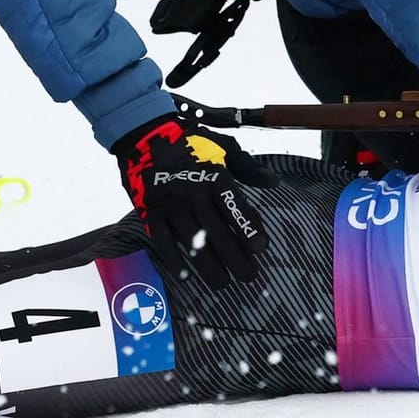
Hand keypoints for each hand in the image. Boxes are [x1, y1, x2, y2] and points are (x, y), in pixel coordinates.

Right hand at [113, 115, 271, 289]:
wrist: (144, 134)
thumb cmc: (190, 142)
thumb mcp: (224, 147)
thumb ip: (249, 167)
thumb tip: (274, 183)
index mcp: (216, 177)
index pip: (236, 208)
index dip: (249, 229)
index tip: (261, 248)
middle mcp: (194, 192)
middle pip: (217, 232)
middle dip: (235, 258)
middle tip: (249, 276)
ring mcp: (170, 204)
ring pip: (192, 242)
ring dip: (208, 266)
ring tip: (222, 283)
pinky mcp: (150, 211)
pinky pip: (162, 240)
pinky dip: (173, 259)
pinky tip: (185, 276)